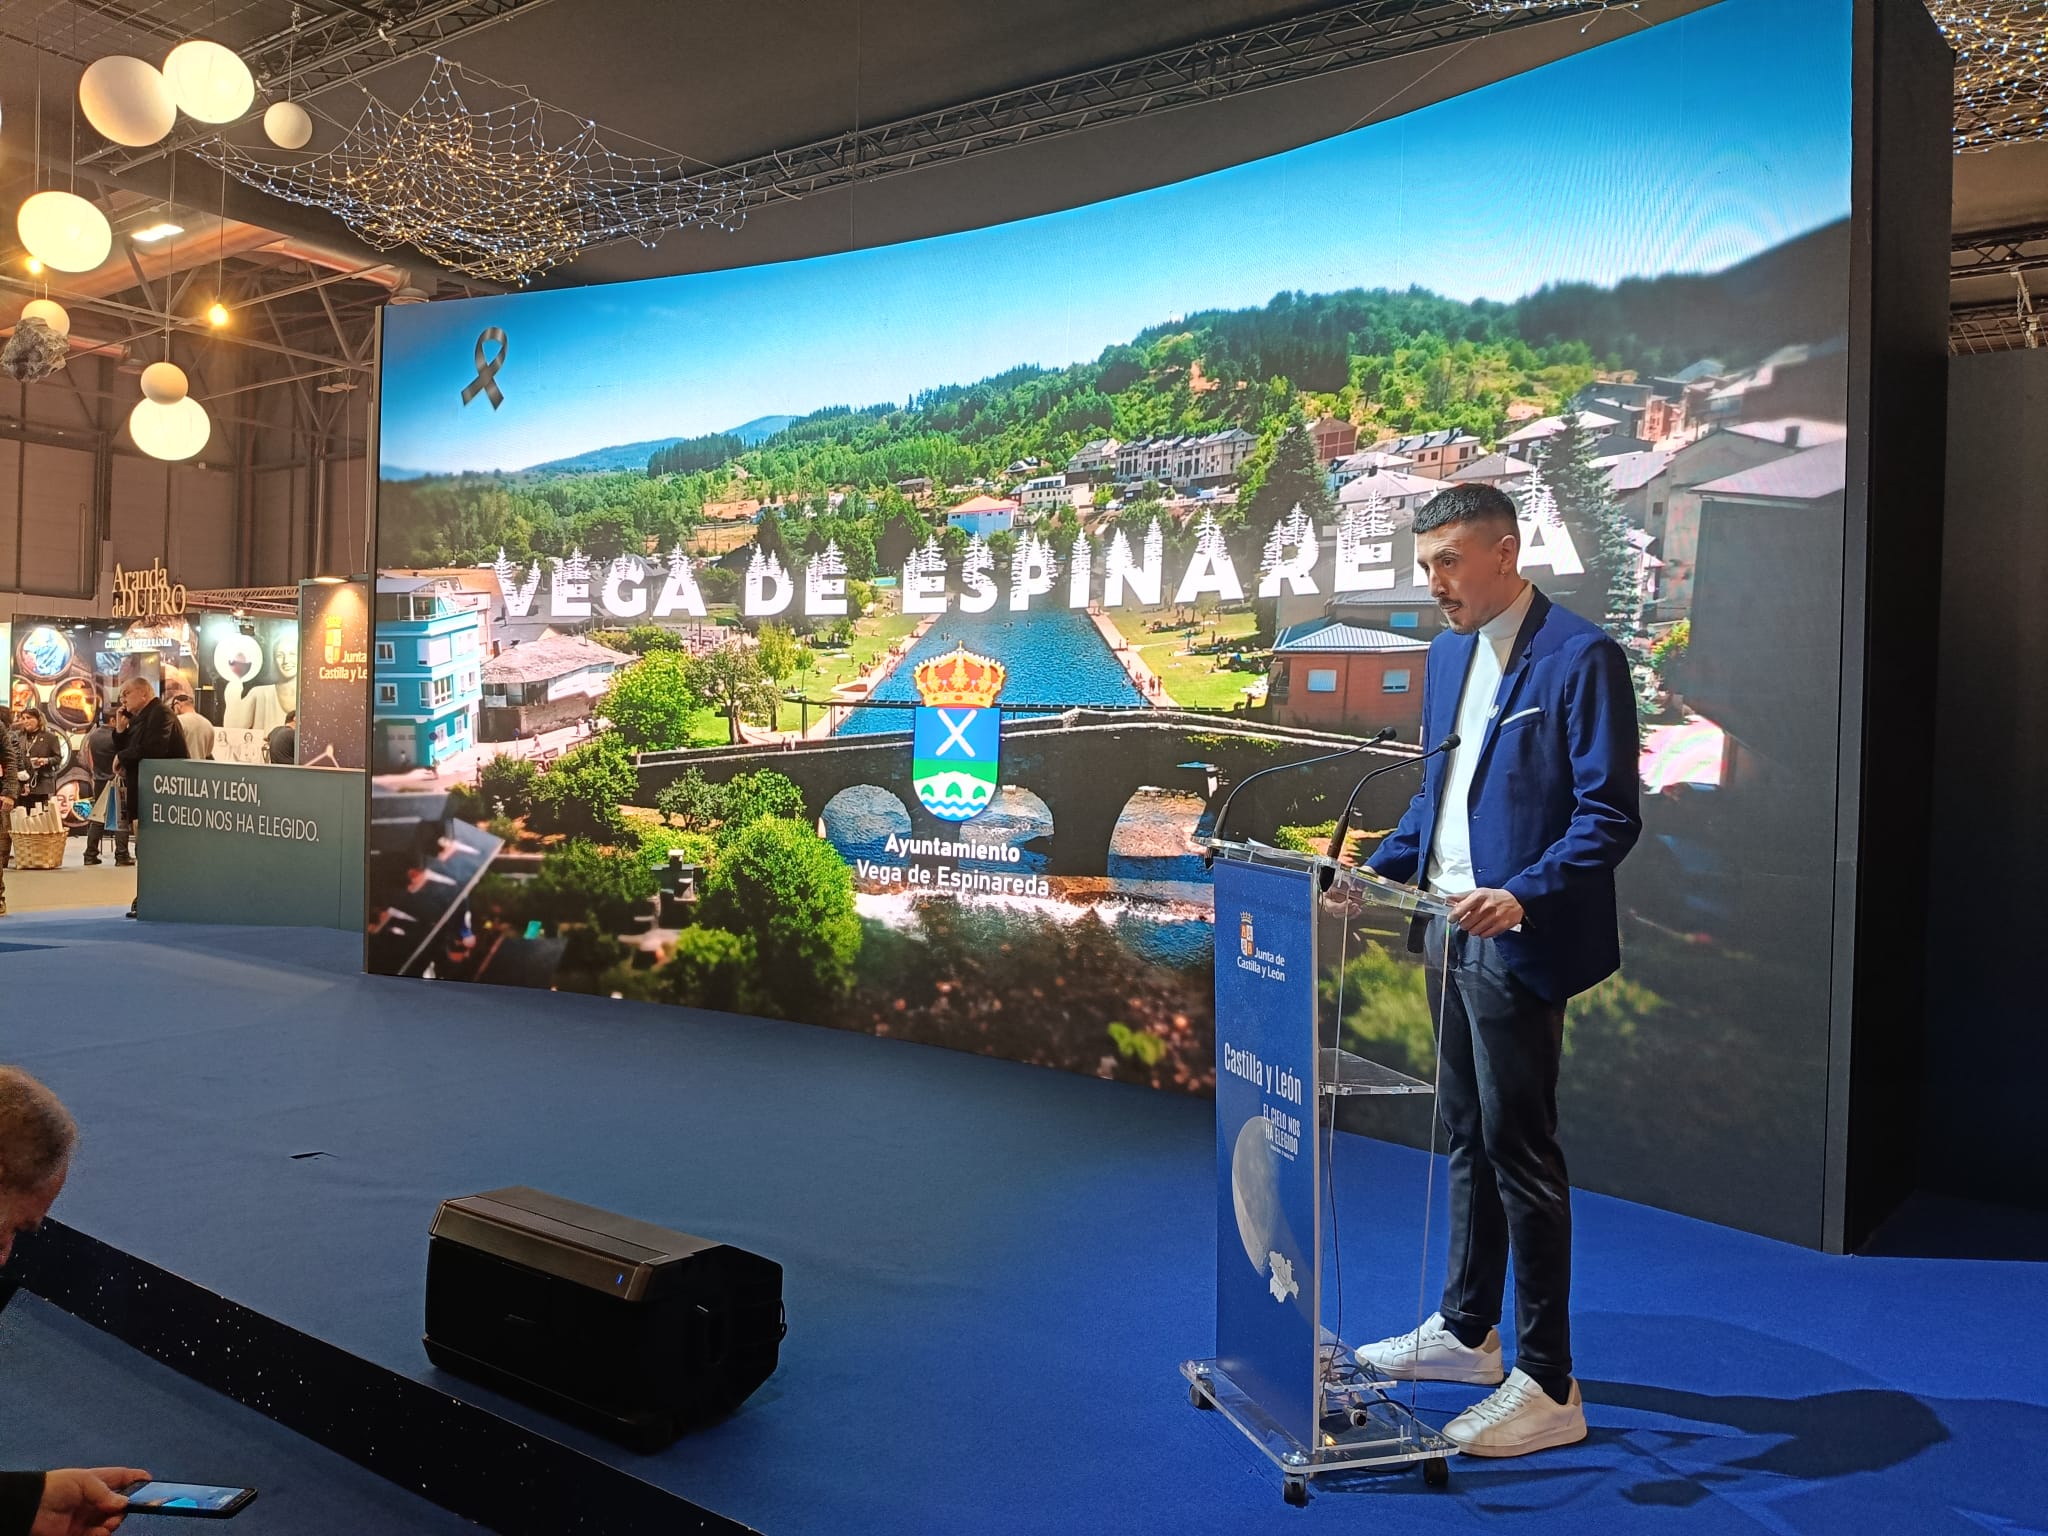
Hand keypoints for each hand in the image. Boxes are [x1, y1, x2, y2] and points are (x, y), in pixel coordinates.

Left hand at [32, 1468, 148, 1535]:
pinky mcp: (80, 1534)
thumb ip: (105, 1492)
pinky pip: (99, 1535)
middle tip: (126, 1507)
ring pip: (112, 1521)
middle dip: (127, 1505)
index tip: (151, 1481)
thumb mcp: (83, 1481)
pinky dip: (103, 1534)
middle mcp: (95, 1500)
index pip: (121, 1478)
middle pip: (120, 1503)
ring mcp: (88, 1518)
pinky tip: (100, 1531)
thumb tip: (125, 1503)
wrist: (29, 1509)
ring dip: (114, 1521)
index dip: (136, 1479)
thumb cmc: (56, 1487)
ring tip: (110, 1521)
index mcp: (96, 1482)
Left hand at [1447, 887, 1522, 938]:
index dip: (1453, 916)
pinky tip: (1485, 926)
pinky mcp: (1501, 926)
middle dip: (1464, 923)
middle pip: (1465, 923)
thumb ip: (1461, 896)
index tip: (1451, 918)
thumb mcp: (1478, 892)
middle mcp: (1486, 907)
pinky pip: (1484, 935)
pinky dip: (1482, 933)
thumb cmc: (1494, 896)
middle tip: (1468, 919)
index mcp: (1479, 896)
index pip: (1460, 909)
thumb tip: (1448, 899)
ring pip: (1473, 931)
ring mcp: (1494, 917)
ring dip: (1473, 929)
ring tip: (1477, 923)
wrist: (1516, 899)